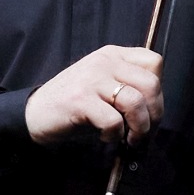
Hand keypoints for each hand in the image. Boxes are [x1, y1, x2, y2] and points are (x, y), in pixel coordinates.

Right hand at [26, 44, 164, 145]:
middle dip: (154, 115)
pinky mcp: (81, 100)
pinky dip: (115, 135)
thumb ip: (128, 87)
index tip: (150, 112)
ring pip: (135, 103)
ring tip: (129, 139)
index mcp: (113, 55)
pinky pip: (113, 121)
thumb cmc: (74, 105)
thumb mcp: (103, 86)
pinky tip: (106, 137)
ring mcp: (92, 79)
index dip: (158, 92)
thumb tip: (156, 112)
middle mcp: (104, 61)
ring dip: (139, 128)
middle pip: (151, 84)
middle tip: (144, 132)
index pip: (154, 62)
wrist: (35, 113)